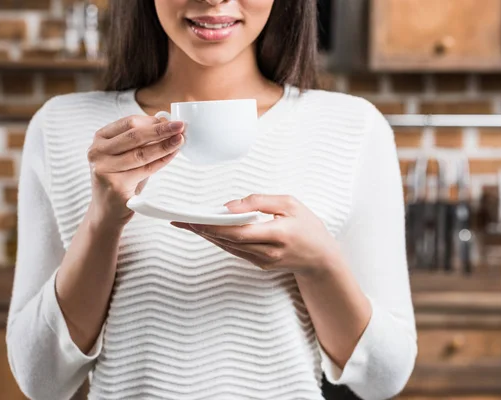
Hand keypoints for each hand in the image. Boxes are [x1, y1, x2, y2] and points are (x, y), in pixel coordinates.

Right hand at [87, 115, 184, 226]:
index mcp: (100, 138)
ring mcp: (104, 169)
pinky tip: (172, 155)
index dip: (152, 120)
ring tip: (180, 140)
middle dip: (161, 130)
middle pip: (135, 135)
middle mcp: (97, 151)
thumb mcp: (126, 155)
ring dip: (164, 145)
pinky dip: (161, 161)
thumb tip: (166, 122)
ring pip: (141, 153)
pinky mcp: (115, 185)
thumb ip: (142, 140)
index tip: (172, 120)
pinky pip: (145, 170)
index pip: (129, 122)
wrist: (107, 211)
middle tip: (180, 126)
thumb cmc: (121, 179)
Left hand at [172, 194, 343, 275]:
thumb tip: (229, 205)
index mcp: (279, 233)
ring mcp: (262, 261)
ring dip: (206, 235)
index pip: (240, 231)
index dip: (215, 225)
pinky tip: (205, 230)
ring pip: (228, 247)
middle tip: (179, 219)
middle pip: (228, 240)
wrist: (322, 258)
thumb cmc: (308, 226)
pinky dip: (219, 239)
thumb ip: (259, 202)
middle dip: (202, 229)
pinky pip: (234, 250)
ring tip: (185, 223)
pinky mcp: (259, 264)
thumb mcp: (290, 203)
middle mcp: (268, 251)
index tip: (194, 217)